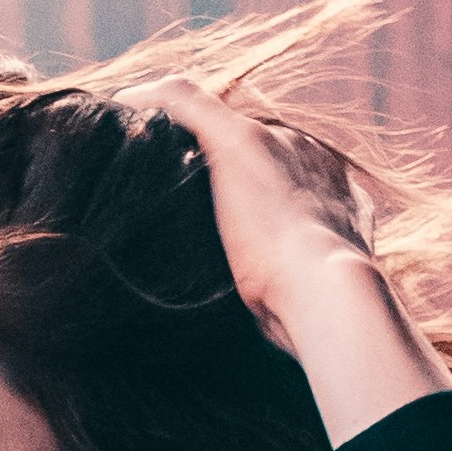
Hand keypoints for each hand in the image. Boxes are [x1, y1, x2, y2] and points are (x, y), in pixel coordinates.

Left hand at [156, 74, 451, 450]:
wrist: (332, 298)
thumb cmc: (318, 325)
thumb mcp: (306, 315)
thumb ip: (290, 314)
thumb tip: (272, 351)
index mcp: (336, 194)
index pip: (287, 171)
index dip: (250, 182)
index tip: (216, 206)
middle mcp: (309, 157)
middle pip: (253, 134)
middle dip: (209, 149)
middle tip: (160, 168)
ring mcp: (276, 143)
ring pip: (216, 113)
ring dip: (172, 124)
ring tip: (129, 138)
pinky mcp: (241, 141)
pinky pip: (183, 99)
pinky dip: (146, 102)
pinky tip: (115, 106)